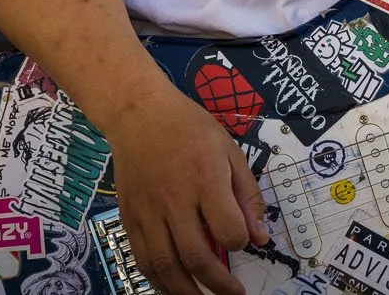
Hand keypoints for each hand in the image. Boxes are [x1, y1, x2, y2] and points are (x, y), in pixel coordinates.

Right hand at [96, 82, 268, 294]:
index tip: (243, 241)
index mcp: (205, 179)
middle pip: (196, 255)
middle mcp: (175, 199)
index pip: (228, 229)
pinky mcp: (129, 216)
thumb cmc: (189, 128)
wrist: (139, 113)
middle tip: (234, 294)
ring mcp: (148, 211)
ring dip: (186, 291)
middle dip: (218, 284)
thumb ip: (247, 195)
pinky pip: (142, 258)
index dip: (240, 242)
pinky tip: (173, 285)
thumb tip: (259, 237)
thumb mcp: (229, 150)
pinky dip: (158, 279)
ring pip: (165, 265)